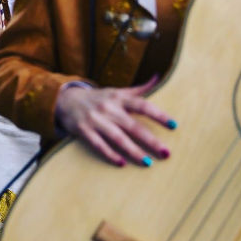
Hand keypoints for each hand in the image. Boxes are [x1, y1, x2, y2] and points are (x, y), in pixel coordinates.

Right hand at [54, 77, 174, 166]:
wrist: (65, 99)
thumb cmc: (98, 98)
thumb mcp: (116, 91)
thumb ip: (138, 89)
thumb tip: (158, 77)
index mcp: (118, 97)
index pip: (142, 105)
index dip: (159, 115)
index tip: (174, 125)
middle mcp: (108, 107)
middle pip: (132, 125)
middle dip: (150, 140)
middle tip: (166, 153)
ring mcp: (95, 119)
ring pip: (117, 137)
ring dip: (133, 151)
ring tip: (148, 163)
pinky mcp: (83, 130)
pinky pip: (98, 144)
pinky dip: (110, 154)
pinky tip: (122, 163)